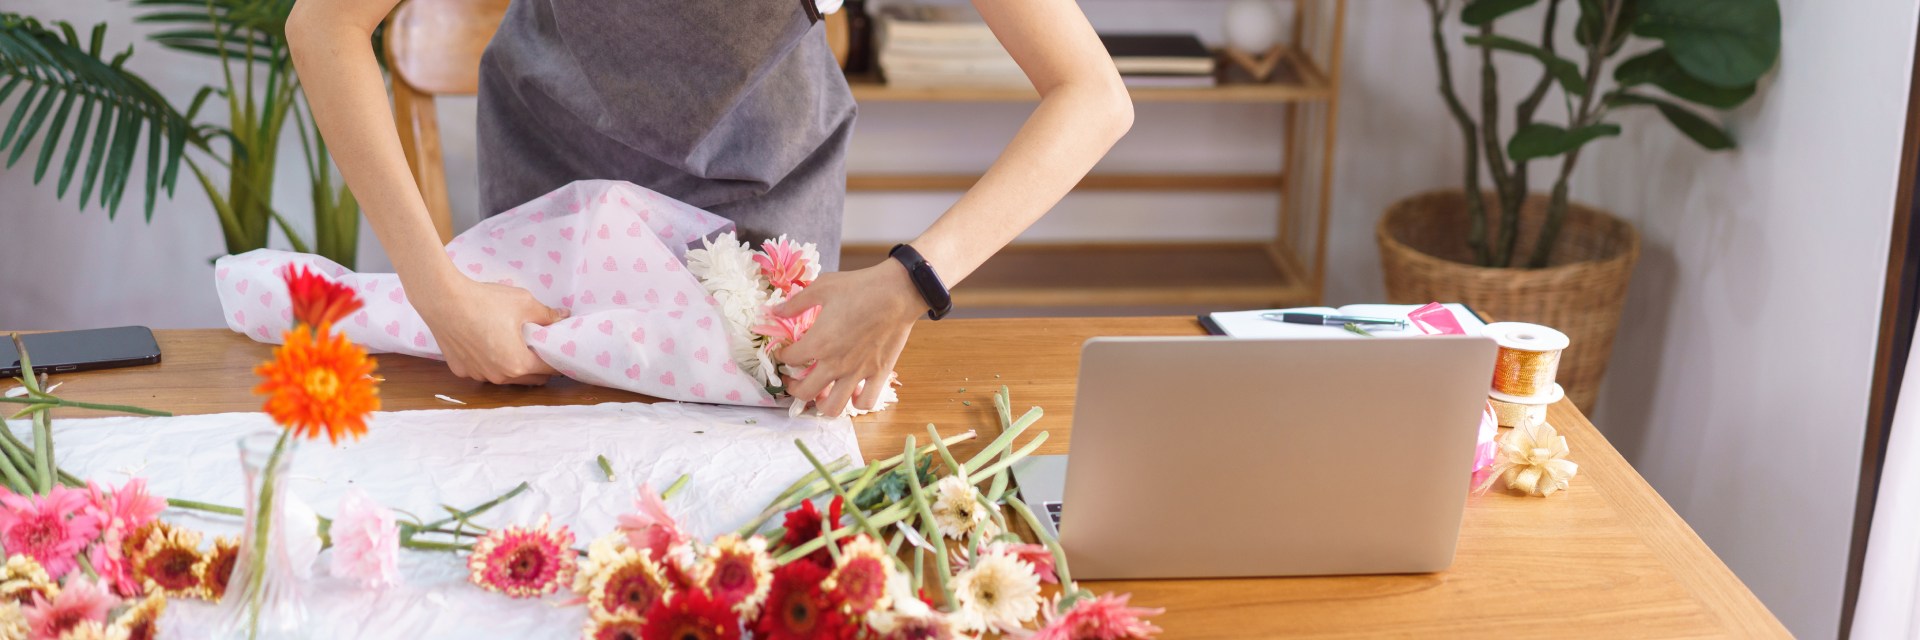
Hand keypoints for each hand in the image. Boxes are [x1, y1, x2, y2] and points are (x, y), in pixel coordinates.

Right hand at [413, 276, 567, 385]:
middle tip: (542, 348)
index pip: (549, 369)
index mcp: (518, 364)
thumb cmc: (485, 301)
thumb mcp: (524, 303)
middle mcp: (499, 376)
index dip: (559, 360)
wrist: (443, 300)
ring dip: (515, 367)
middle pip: (530, 378)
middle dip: (540, 366)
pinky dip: (491, 363)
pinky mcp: (461, 369)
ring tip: (517, 347)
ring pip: (506, 377)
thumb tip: (562, 317)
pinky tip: (490, 345)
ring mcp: (478, 375)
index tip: (562, 351)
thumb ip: (547, 314)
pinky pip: (484, 370)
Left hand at [771, 260, 924, 414]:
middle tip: (794, 379)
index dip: (782, 355)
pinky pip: (865, 402)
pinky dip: (856, 402)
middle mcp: (835, 363)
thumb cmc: (860, 287)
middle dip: (793, 388)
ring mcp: (857, 372)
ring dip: (821, 403)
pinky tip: (853, 392)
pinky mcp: (878, 374)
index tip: (785, 351)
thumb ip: (796, 303)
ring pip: (832, 407)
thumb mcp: (822, 287)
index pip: (789, 359)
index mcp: (818, 342)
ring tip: (821, 393)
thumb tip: (775, 311)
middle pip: (804, 392)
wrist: (897, 291)